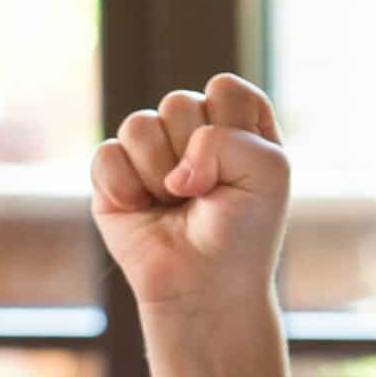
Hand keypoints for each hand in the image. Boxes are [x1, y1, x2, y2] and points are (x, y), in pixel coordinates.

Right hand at [91, 73, 291, 312]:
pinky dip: (126, 189)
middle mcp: (192, 128)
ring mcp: (151, 149)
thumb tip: (173, 167)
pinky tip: (142, 211)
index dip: (230, 127)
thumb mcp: (268, 174)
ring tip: (174, 203)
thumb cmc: (244, 232)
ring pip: (139, 125)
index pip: (225, 88)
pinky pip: (107, 155)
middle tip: (205, 195)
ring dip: (159, 174)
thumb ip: (230, 139)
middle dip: (194, 156)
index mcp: (237, 121)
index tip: (241, 170)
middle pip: (179, 102)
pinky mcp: (114, 173)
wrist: (206, 288)